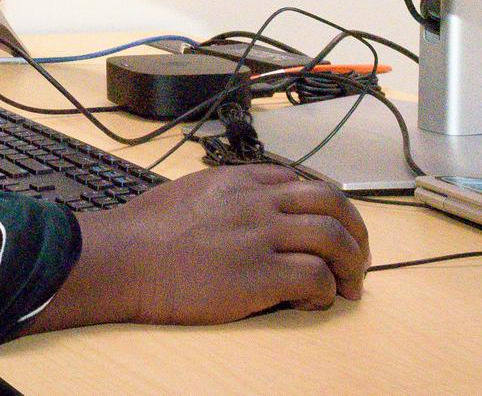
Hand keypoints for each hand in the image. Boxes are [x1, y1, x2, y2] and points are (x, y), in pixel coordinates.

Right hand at [25, 164, 367, 332]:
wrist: (123, 257)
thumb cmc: (144, 231)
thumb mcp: (191, 190)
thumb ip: (227, 194)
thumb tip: (248, 210)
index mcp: (241, 180)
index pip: (304, 182)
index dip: (328, 207)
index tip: (332, 227)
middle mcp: (258, 202)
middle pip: (333, 203)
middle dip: (356, 231)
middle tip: (358, 257)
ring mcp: (260, 237)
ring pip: (335, 238)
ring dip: (352, 265)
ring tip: (349, 286)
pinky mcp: (258, 276)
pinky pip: (315, 278)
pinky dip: (324, 292)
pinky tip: (312, 302)